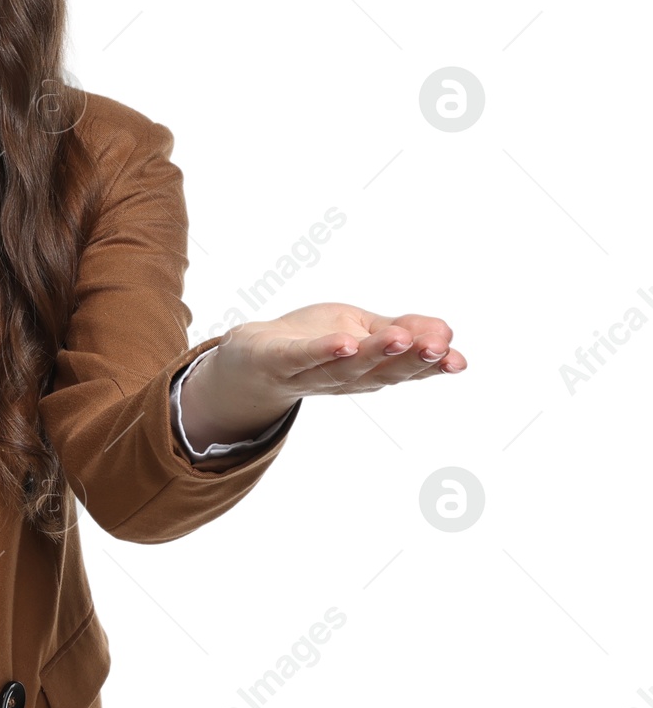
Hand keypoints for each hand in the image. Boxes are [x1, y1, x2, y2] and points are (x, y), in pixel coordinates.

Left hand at [213, 302, 466, 413]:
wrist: (250, 357)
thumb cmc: (314, 342)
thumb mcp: (363, 330)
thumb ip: (401, 330)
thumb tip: (445, 331)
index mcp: (369, 370)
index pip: (404, 368)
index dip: (432, 366)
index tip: (457, 361)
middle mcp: (344, 377)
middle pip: (381, 371)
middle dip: (411, 359)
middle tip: (437, 347)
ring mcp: (311, 372)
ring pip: (347, 366)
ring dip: (375, 353)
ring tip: (400, 338)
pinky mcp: (280, 361)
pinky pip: (303, 358)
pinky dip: (322, 351)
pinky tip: (343, 343)